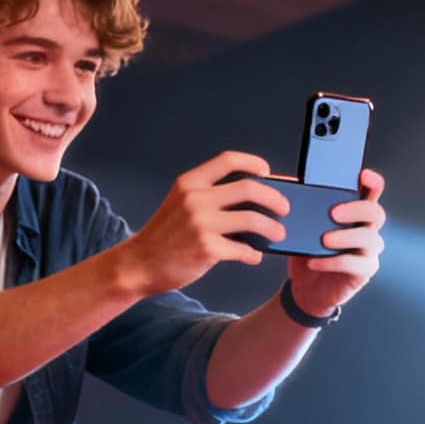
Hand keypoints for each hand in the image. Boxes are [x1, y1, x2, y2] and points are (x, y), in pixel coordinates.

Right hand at [118, 152, 288, 294]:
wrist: (140, 263)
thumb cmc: (165, 235)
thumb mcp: (180, 203)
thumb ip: (209, 196)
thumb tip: (254, 195)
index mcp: (190, 182)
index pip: (228, 160)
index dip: (253, 163)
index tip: (267, 172)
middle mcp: (196, 199)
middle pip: (250, 188)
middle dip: (275, 198)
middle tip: (284, 208)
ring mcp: (202, 224)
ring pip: (253, 219)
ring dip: (273, 227)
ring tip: (278, 234)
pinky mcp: (207, 249)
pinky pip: (244, 249)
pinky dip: (254, 254)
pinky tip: (253, 256)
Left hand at [286, 169, 386, 315]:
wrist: (305, 289)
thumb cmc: (307, 251)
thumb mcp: (303, 227)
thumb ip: (302, 207)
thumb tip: (284, 183)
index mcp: (356, 213)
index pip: (372, 193)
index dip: (373, 182)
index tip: (362, 175)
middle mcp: (368, 229)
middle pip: (376, 213)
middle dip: (356, 209)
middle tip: (332, 213)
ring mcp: (369, 251)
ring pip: (369, 238)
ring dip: (345, 236)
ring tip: (323, 240)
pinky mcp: (364, 272)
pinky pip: (354, 264)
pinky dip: (332, 262)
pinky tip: (313, 261)